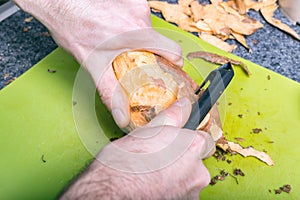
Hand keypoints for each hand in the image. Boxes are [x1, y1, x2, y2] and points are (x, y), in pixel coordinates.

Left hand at [13, 0, 182, 128]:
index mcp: (137, 34)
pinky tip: (113, 27)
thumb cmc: (74, 29)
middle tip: (130, 57)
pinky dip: (129, 24)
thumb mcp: (93, 66)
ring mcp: (135, 3)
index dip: (174, 62)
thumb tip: (122, 116)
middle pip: (157, 40)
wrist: (60, 5)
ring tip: (117, 41)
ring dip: (136, 37)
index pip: (173, 50)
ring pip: (146, 27)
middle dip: (146, 51)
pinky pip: (137, 15)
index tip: (169, 68)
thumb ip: (110, 92)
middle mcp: (140, 15)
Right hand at [60, 98, 214, 198]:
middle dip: (182, 159)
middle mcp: (198, 172)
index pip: (206, 141)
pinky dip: (170, 189)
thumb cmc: (126, 162)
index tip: (178, 142)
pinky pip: (179, 193)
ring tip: (152, 171)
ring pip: (187, 179)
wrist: (111, 192)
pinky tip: (152, 184)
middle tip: (160, 156)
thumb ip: (172, 117)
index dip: (190, 141)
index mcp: (192, 147)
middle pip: (197, 162)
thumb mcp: (148, 131)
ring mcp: (190, 193)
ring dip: (175, 175)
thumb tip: (184, 106)